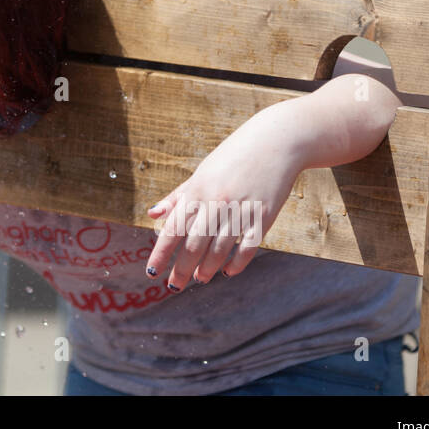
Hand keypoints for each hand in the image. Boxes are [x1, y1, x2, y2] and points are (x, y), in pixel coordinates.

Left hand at [143, 103, 302, 290]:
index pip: (173, 229)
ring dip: (206, 268)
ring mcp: (241, 210)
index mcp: (197, 190)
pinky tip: (227, 272)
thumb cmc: (233, 157)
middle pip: (194, 245)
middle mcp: (217, 203)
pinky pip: (247, 248)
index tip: (152, 272)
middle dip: (182, 269)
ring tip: (199, 278)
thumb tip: (152, 214)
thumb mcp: (201, 173)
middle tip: (174, 286)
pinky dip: (236, 264)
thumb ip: (177, 196)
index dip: (161, 253)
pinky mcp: (264, 217)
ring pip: (219, 250)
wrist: (276, 142)